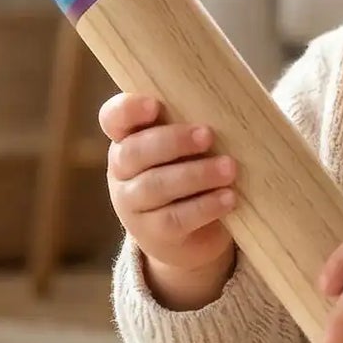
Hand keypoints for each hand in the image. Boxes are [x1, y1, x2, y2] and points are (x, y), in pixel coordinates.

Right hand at [99, 91, 236, 277]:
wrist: (190, 237)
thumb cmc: (190, 174)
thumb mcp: (186, 149)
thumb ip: (191, 129)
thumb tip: (227, 109)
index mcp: (127, 139)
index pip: (113, 118)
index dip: (128, 109)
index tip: (154, 105)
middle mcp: (121, 171)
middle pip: (134, 152)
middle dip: (173, 141)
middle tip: (208, 135)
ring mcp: (131, 205)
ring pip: (155, 186)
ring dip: (195, 174)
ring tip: (229, 168)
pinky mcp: (152, 234)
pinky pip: (175, 218)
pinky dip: (204, 206)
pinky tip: (228, 198)